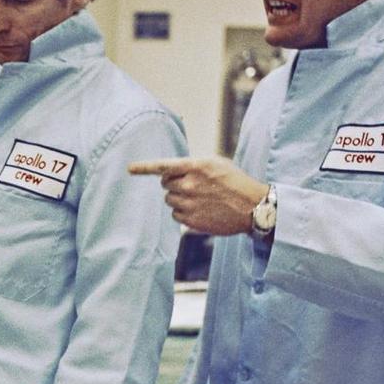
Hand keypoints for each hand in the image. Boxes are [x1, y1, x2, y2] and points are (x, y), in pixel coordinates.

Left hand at [127, 157, 267, 234]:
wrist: (253, 207)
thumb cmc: (235, 182)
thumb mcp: (216, 164)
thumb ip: (192, 165)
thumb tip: (171, 171)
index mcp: (196, 166)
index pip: (163, 166)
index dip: (144, 167)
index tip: (130, 168)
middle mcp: (190, 184)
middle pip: (165, 184)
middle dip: (174, 184)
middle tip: (192, 186)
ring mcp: (189, 203)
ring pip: (169, 200)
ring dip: (179, 199)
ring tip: (200, 199)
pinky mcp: (191, 220)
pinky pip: (175, 215)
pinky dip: (183, 213)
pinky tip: (200, 210)